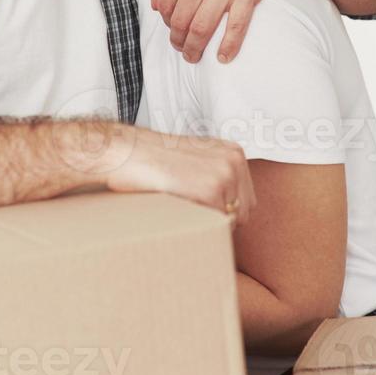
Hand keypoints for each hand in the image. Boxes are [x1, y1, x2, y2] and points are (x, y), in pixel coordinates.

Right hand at [105, 125, 256, 225]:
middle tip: (194, 212)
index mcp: (233, 152)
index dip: (226, 210)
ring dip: (209, 221)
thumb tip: (231, 206)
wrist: (129, 151)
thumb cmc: (155, 158)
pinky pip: (215, 223)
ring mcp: (225, 175)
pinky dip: (198, 222)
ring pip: (231, 220)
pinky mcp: (211, 189)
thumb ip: (217, 173)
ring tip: (184, 206)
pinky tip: (179, 207)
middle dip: (222, 219)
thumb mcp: (197, 158)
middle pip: (244, 212)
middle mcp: (235, 161)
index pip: (246, 198)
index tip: (204, 208)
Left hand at [148, 0, 286, 62]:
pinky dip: (228, 47)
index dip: (166, 21)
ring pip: (202, 29)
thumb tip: (156, 6)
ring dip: (195, 48)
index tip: (172, 27)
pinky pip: (235, 28)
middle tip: (181, 47)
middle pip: (181, 22)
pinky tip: (223, 57)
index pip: (163, 5)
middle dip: (178, 40)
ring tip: (194, 55)